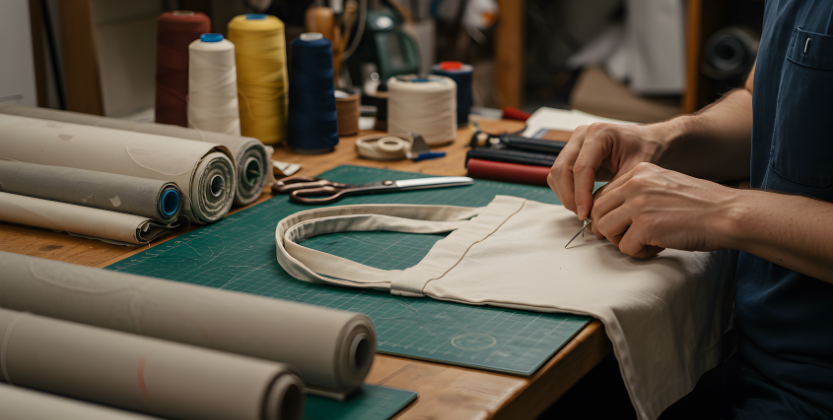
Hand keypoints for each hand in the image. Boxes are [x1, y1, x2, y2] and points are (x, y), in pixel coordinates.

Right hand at [548, 123, 667, 219]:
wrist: (650, 142)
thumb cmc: (648, 151)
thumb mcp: (637, 171)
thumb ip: (614, 189)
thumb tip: (594, 210)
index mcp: (599, 133)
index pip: (580, 168)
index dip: (580, 194)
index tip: (585, 214)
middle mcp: (582, 135)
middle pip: (561, 170)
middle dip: (569, 196)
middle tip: (583, 216)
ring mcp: (574, 144)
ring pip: (556, 174)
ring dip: (565, 195)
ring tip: (584, 211)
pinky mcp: (572, 154)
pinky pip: (560, 176)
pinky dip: (567, 192)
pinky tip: (582, 202)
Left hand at [589, 163, 737, 257]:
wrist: (727, 214)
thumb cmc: (699, 206)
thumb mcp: (663, 187)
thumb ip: (636, 195)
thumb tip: (606, 217)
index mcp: (639, 171)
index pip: (603, 195)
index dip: (607, 216)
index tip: (620, 227)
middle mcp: (635, 183)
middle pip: (598, 212)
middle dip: (610, 230)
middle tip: (630, 238)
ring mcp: (638, 204)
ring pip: (605, 229)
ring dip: (622, 242)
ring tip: (646, 242)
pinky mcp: (645, 226)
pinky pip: (625, 247)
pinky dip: (639, 253)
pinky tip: (658, 247)